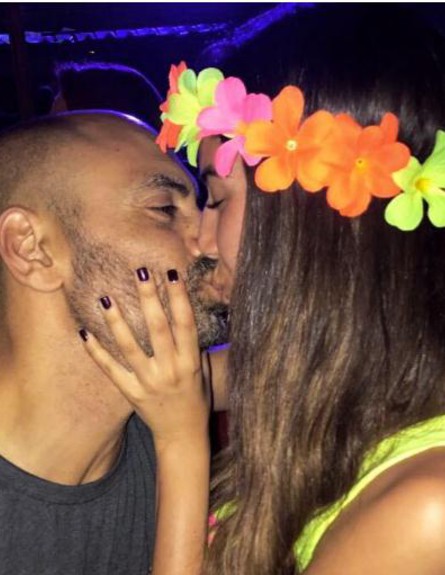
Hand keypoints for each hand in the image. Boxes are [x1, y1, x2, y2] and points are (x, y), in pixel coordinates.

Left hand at [79, 268, 208, 448]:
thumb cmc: (197, 401)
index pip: (185, 324)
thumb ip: (196, 347)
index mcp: (191, 362)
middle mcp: (170, 370)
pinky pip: (111, 370)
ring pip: (130, 347)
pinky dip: (96, 352)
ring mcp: (148, 382)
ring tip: (106, 297)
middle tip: (141, 272)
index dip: (179, 298)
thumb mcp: (204, 373)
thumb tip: (186, 316)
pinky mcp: (131, 393)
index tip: (172, 274)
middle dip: (150, 298)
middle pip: (158, 329)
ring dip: (117, 321)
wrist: (183, 436)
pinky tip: (84, 332)